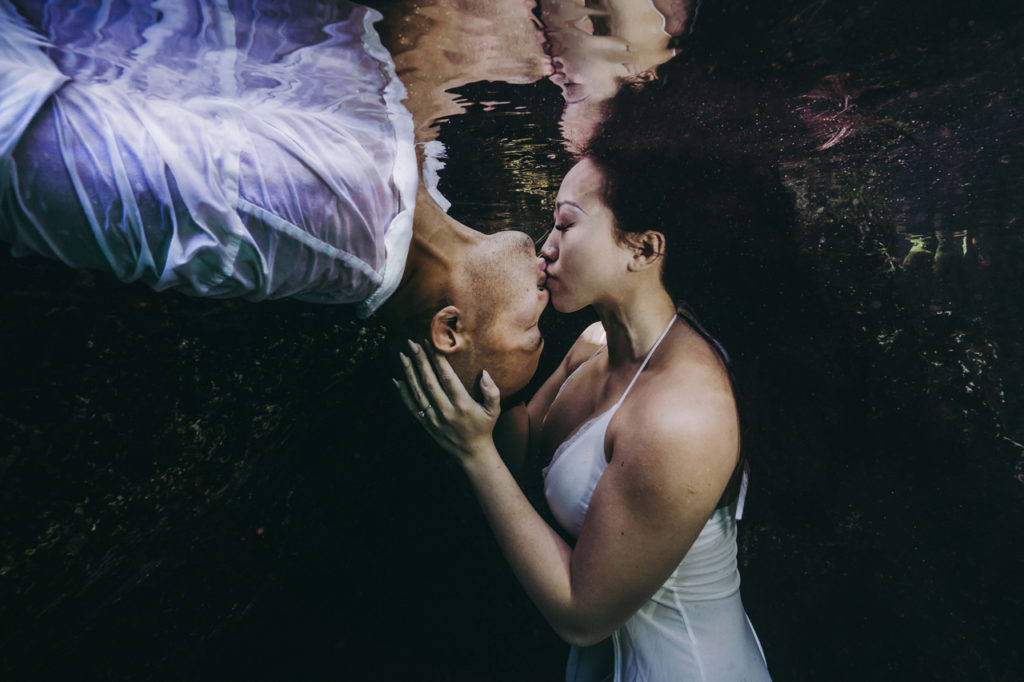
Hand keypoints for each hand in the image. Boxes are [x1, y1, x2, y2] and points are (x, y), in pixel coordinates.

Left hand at [394, 340, 500, 460]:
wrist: (471, 453)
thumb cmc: (484, 427)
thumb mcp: (494, 410)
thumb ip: (492, 391)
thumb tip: (484, 373)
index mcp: (462, 404)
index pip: (447, 377)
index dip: (438, 360)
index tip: (431, 344)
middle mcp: (446, 410)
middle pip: (429, 382)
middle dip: (420, 361)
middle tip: (412, 343)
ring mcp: (433, 418)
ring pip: (418, 392)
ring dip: (409, 373)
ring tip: (403, 356)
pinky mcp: (425, 424)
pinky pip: (411, 407)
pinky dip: (402, 393)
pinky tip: (396, 379)